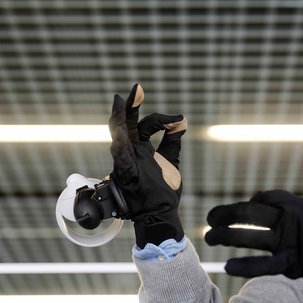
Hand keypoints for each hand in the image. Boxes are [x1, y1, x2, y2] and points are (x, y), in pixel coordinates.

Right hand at [108, 84, 186, 248]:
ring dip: (120, 120)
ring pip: (120, 136)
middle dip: (131, 106)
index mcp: (141, 147)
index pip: (148, 124)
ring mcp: (128, 161)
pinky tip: (120, 136)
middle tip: (136, 88)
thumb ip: (173, 140)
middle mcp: (132, 151)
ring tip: (119, 103)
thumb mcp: (170, 160)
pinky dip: (121, 146)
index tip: (180, 120)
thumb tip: (182, 120)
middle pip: (128, 124)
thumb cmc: (162, 190)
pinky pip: (121, 158)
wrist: (159, 214)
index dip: (164, 119)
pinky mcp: (127, 174)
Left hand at [205, 190, 302, 283]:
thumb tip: (253, 199)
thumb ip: (277, 202)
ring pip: (250, 237)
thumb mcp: (301, 208)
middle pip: (249, 214)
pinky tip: (228, 267)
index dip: (245, 204)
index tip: (231, 213)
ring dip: (226, 237)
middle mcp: (288, 220)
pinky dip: (246, 266)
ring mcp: (288, 241)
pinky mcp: (291, 262)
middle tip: (210, 221)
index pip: (262, 199)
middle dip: (226, 216)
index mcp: (292, 205)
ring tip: (210, 237)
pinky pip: (265, 265)